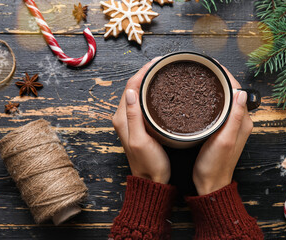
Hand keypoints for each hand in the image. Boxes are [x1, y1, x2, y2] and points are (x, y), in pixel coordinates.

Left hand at [112, 57, 169, 183]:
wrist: (151, 181)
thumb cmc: (149, 164)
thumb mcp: (141, 140)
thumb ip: (134, 116)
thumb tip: (132, 91)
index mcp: (122, 118)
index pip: (130, 86)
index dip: (142, 72)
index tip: (157, 63)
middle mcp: (123, 117)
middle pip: (133, 87)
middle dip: (146, 73)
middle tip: (163, 65)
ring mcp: (131, 122)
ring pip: (138, 94)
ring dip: (148, 82)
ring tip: (163, 73)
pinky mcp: (139, 126)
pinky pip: (143, 103)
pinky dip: (151, 93)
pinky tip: (161, 91)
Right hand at [192, 67, 252, 194]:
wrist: (210, 184)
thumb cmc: (215, 165)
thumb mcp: (225, 140)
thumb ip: (235, 117)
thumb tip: (241, 92)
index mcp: (243, 122)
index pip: (238, 91)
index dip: (226, 76)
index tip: (213, 66)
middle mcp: (239, 122)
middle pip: (232, 93)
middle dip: (220, 79)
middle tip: (204, 69)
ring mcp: (231, 126)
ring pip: (225, 100)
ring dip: (216, 89)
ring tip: (202, 78)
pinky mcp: (222, 130)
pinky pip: (219, 109)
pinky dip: (212, 100)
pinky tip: (200, 98)